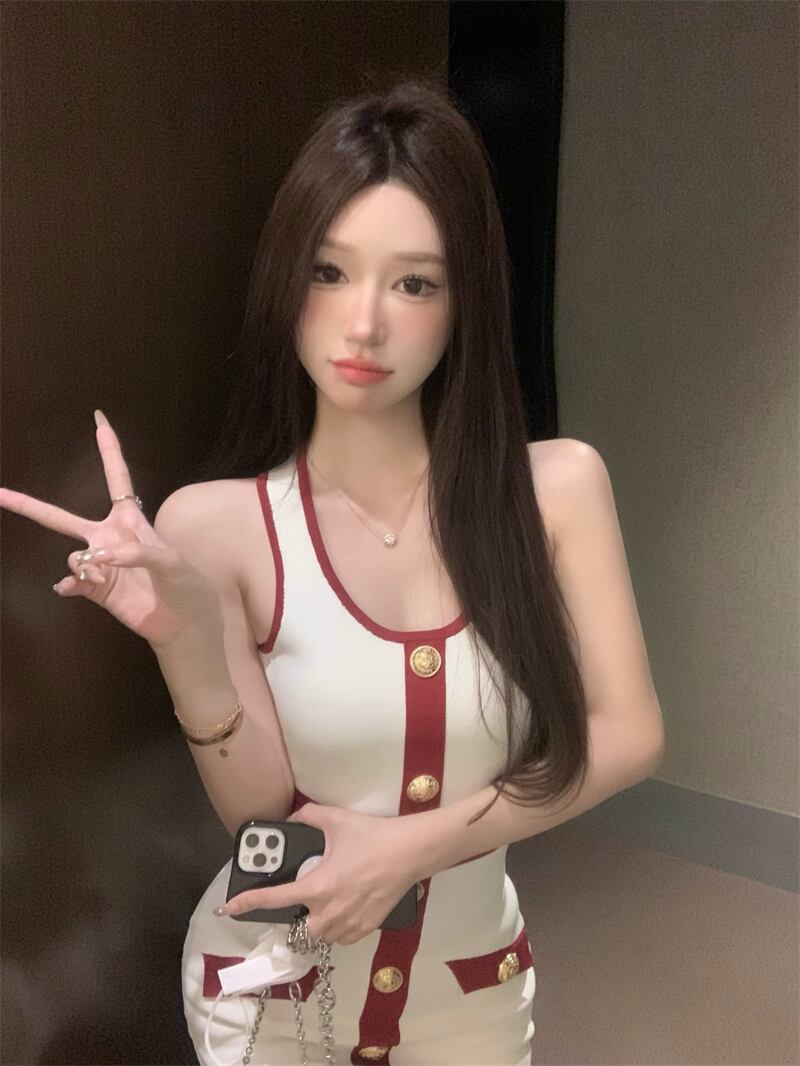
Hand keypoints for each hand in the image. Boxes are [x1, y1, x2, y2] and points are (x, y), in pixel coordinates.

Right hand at [0, 410, 220, 648]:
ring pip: (71, 555)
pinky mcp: (95, 590)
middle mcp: (108, 538)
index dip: (109, 451)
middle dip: (29, 505)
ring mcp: (99, 565)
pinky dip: (71, 583)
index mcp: (131, 521)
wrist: (184, 622)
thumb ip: (141, 552)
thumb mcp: (173, 563)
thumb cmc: (186, 584)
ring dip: (86, 563)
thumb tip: (104, 555)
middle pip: (61, 518)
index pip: (117, 478)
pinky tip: (71, 586)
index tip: (100, 421)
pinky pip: (72, 582)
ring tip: (108, 573)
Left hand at [219, 804, 420, 945]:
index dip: (247, 903)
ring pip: (322, 934)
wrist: (410, 851)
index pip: (274, 899)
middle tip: (311, 894)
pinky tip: (348, 905)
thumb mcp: (336, 819)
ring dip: (320, 921)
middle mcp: (329, 911)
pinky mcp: (365, 929)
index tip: (228, 908)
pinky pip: (342, 936)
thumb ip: (308, 816)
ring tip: (332, 897)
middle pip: (299, 928)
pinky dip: (339, 926)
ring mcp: (348, 924)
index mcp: (317, 886)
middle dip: (300, 915)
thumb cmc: (373, 836)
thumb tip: (294, 818)